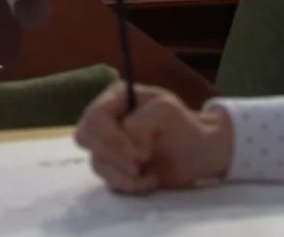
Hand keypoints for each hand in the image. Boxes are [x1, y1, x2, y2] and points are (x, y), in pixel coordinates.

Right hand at [74, 82, 232, 193]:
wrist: (198, 152)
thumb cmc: (183, 124)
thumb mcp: (166, 110)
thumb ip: (142, 122)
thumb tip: (132, 151)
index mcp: (116, 98)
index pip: (94, 116)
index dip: (111, 137)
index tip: (138, 155)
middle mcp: (107, 119)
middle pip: (85, 137)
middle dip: (113, 156)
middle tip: (139, 165)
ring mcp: (107, 144)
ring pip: (95, 161)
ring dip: (123, 173)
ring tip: (150, 174)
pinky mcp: (112, 167)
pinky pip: (106, 179)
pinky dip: (128, 184)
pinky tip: (149, 180)